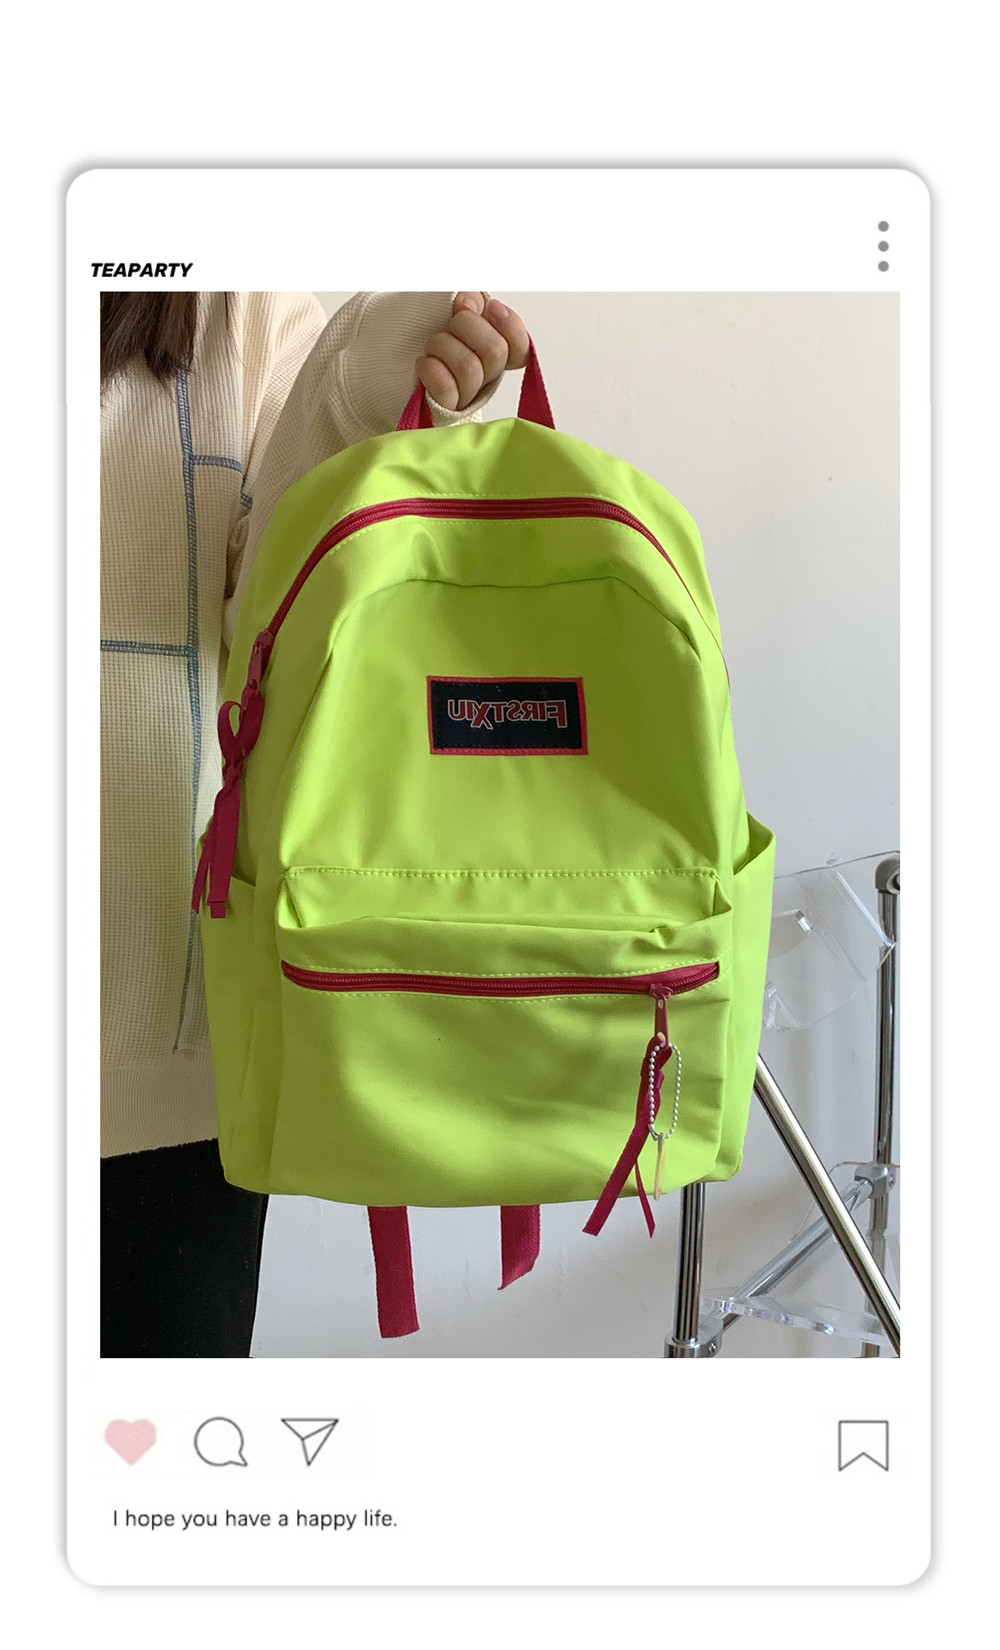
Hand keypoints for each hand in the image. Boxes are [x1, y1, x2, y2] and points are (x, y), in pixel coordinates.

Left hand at [415, 293, 529, 411]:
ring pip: (469, 367)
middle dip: (466, 325)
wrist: (400, 366)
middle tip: (450, 324)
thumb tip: (467, 302)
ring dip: (443, 345)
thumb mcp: (457, 309)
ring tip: (432, 346)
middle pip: (495, 350)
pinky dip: (432, 368)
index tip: (491, 307)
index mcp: (495, 353)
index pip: (520, 346)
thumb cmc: (432, 338)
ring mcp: (468, 394)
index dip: (511, 325)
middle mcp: (486, 376)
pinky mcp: (446, 406)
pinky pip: (446, 389)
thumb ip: (471, 299)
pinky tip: (425, 362)